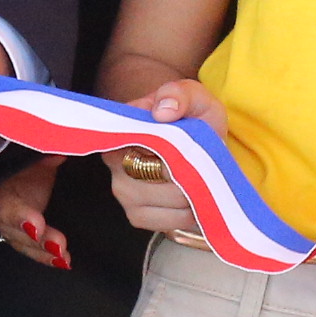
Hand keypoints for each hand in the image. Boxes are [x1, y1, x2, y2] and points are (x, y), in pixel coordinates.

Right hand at [0, 158, 69, 271]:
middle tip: (36, 228)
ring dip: (36, 243)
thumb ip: (36, 150)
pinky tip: (64, 260)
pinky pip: (26, 245)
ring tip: (59, 249)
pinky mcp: (11, 232)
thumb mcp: (26, 147)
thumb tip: (57, 152)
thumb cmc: (16, 152)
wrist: (11, 164)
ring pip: (13, 233)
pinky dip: (45, 254)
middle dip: (17, 220)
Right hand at [108, 78, 218, 234]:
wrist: (201, 144)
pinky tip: (192, 200)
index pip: (135, 145)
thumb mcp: (194, 96)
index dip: (168, 149)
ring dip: (188, 194)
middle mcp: (115, 162)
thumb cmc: (193, 119)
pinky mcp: (136, 215)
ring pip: (161, 201)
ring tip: (198, 179)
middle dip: (183, 173)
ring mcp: (123, 191)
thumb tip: (163, 111)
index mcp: (122, 129)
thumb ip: (179, 94)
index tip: (188, 146)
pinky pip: (163, 222)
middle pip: (151, 177)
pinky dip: (185, 214)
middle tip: (199, 163)